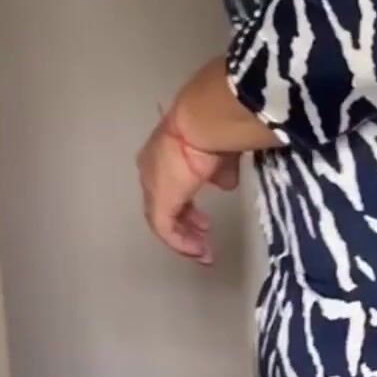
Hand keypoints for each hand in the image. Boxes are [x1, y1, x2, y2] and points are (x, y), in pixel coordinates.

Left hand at [136, 121, 238, 265]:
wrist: (200, 125)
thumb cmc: (211, 133)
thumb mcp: (219, 157)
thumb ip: (221, 173)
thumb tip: (226, 185)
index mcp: (163, 157)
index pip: (171, 189)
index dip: (187, 208)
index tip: (205, 222)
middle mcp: (151, 172)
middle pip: (165, 208)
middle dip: (185, 226)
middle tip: (203, 238)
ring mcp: (153, 188)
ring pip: (163, 221)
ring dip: (184, 238)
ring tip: (201, 251)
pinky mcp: (159, 202)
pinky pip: (165, 230)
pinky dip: (181, 243)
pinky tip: (197, 250)